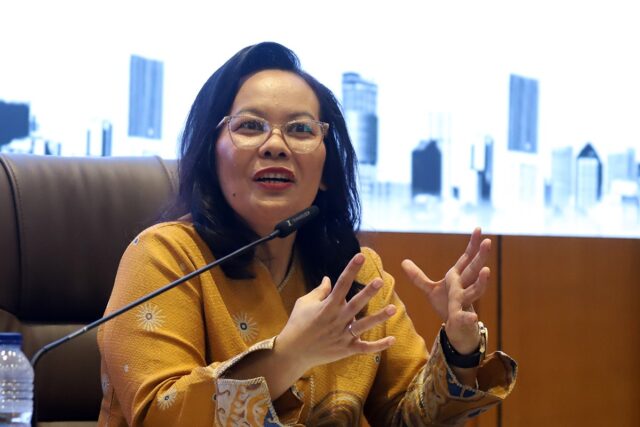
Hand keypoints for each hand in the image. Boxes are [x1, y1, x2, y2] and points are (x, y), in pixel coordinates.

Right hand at [275, 253, 396, 373]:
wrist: (293, 351)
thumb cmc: (297, 324)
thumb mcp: (304, 303)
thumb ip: (319, 291)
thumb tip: (329, 279)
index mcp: (328, 306)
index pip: (342, 284)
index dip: (351, 269)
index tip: (360, 256)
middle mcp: (337, 319)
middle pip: (356, 304)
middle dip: (368, 292)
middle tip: (380, 281)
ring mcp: (343, 336)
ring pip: (363, 325)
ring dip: (378, 317)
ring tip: (393, 308)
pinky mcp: (346, 350)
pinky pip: (364, 348)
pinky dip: (378, 346)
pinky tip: (392, 340)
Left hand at [401, 228, 490, 353]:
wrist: (455, 329)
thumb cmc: (447, 306)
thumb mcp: (430, 289)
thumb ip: (418, 277)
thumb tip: (403, 261)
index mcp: (457, 278)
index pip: (466, 258)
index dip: (473, 244)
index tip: (479, 229)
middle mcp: (463, 287)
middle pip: (473, 270)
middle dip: (481, 256)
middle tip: (488, 242)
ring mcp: (464, 302)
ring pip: (475, 290)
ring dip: (481, 282)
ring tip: (486, 270)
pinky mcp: (461, 318)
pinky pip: (465, 318)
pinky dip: (469, 318)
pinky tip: (473, 318)